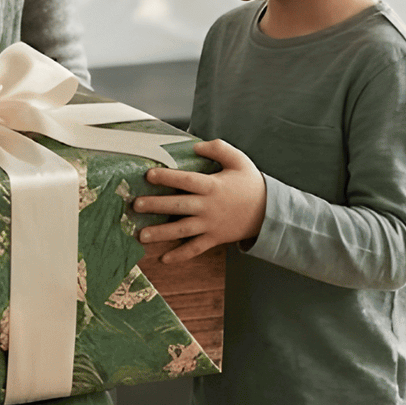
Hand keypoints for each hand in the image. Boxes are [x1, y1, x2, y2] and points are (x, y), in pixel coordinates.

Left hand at [131, 139, 266, 260]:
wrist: (269, 212)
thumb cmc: (250, 183)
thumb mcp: (238, 160)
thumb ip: (218, 148)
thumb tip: (195, 145)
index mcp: (213, 186)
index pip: (187, 181)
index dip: (168, 178)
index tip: (149, 175)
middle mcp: (209, 207)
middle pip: (179, 206)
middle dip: (157, 206)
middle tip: (136, 205)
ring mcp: (210, 225)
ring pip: (182, 231)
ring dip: (161, 234)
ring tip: (141, 235)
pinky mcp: (214, 239)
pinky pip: (195, 249)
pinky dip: (179, 255)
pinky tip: (162, 259)